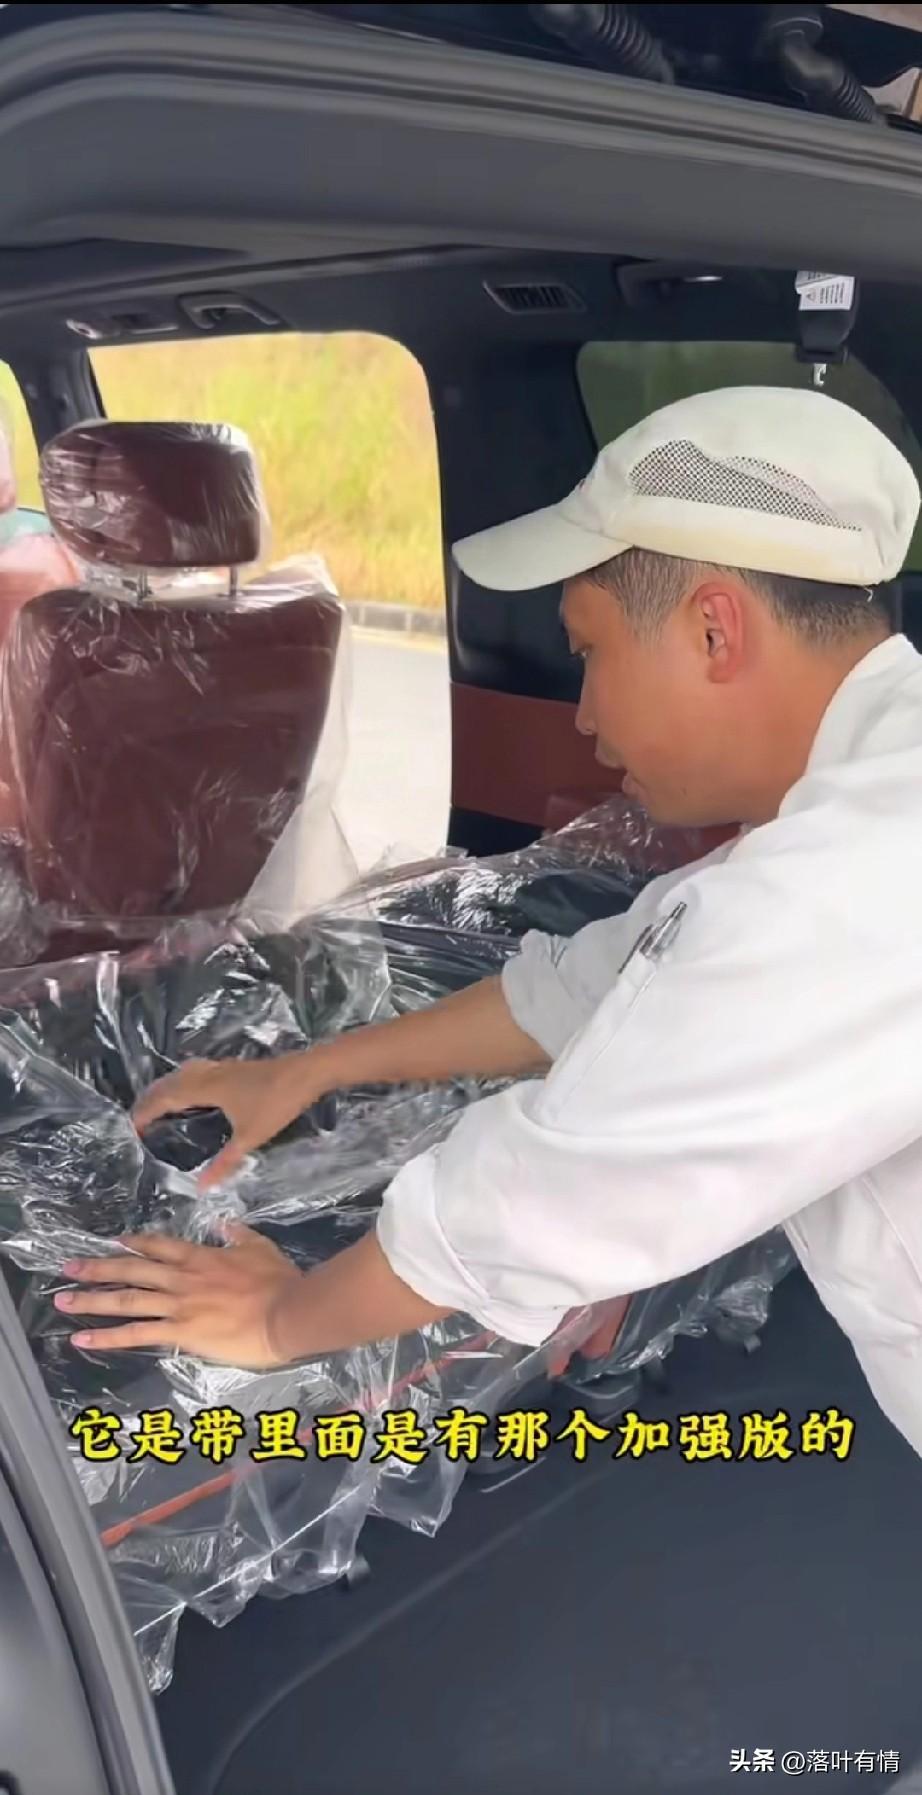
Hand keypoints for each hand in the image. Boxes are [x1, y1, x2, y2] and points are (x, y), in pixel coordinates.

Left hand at [55, 1225, 306, 1367]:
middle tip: (68, 1267)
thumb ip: (239, 1234)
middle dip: (98, 1267)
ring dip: (92, 1299)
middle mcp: (181, 1278)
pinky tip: (83, 1339)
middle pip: (132, 1269)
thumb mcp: (260, 1247)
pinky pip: (136, 1334)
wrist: (286, 1313)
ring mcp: (177, 1305)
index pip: (159, 1246)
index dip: (135, 1244)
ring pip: (126, 1299)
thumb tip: (225, 1223)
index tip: (114, 1242)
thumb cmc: (278, 1282)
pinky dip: (107, 1336)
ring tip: (63, 1300)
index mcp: (201, 1257)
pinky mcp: (180, 1332)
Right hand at [132, 1052, 325, 1188]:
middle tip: (137, 1117)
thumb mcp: (250, 1137)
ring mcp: (221, 1068)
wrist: (306, 1072)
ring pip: (183, 1074)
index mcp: (205, 1088)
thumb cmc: (276, 1103)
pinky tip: (193, 1093)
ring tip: (157, 1104)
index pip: (165, 1098)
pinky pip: (197, 1072)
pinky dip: (184, 1082)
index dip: (146, 1111)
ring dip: (166, 1087)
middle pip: (169, 1083)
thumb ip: (225, 1162)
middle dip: (150, 1098)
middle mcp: (208, 1074)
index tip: (132, 1127)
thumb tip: (201, 1187)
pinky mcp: (233, 1067)